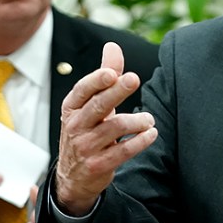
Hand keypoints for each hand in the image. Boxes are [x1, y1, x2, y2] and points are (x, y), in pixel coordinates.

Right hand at [55, 42, 156, 215]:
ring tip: (149, 119)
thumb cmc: (87, 130)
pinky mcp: (98, 165)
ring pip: (114, 127)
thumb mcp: (90, 104)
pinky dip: (141, 141)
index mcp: (71, 108)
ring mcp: (85, 147)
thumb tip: (113, 45)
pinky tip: (151, 134)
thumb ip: (105, 76)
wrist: (74, 177)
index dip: (96, 80)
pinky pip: (123, 151)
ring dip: (137, 121)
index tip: (112, 72)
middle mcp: (75, 126)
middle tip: (134, 79)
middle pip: (98, 105)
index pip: (82, 90)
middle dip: (117, 91)